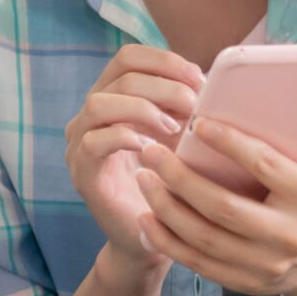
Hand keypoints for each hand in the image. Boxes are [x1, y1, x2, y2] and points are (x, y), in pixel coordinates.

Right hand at [64, 44, 203, 267]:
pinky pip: (94, 142)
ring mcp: (80, 143)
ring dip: (143, 108)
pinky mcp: (82, 173)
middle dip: (163, 85)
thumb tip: (216, 79)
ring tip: (174, 127)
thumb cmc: (174, 182)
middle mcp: (91, 115)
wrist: (158, 237)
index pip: (128, 58)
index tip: (199, 79)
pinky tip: (151, 149)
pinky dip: (125, 137)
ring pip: (99, 103)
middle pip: (119, 76)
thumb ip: (189, 106)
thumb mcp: (184, 136)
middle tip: (194, 105)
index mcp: (114, 98)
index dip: (164, 61)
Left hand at [137, 104, 296, 295]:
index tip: (197, 123)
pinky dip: (168, 242)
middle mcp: (289, 236)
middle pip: (224, 207)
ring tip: (142, 178)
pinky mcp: (245, 284)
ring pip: (204, 238)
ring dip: (166, 209)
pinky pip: (198, 263)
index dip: (230, 144)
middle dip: (181, 179)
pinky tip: (146, 218)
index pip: (265, 166)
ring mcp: (266, 265)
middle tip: (151, 152)